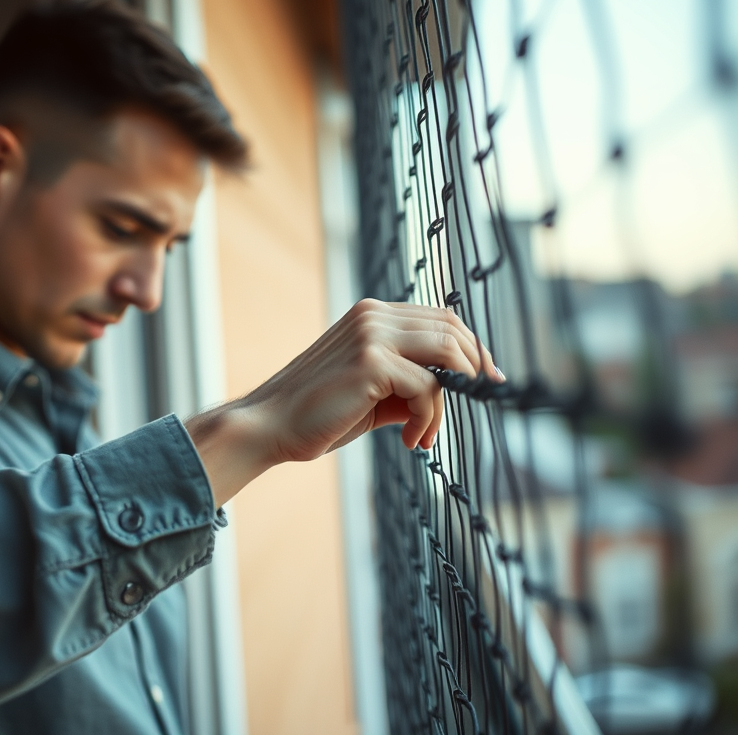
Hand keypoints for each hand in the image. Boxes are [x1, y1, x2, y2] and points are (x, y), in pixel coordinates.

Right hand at [186, 299, 498, 504]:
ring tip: (426, 434)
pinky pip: (428, 388)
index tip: (487, 378)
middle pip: (453, 329)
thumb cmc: (319, 415)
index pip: (441, 318)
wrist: (271, 426)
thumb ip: (410, 382)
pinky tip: (410, 442)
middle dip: (476, 367)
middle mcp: (373, 315)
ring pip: (448, 355)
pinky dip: (428, 420)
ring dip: (449, 402)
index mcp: (371, 315)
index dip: (471, 347)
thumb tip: (454, 389)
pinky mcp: (372, 361)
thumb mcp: (374, 393)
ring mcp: (372, 334)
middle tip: (483, 399)